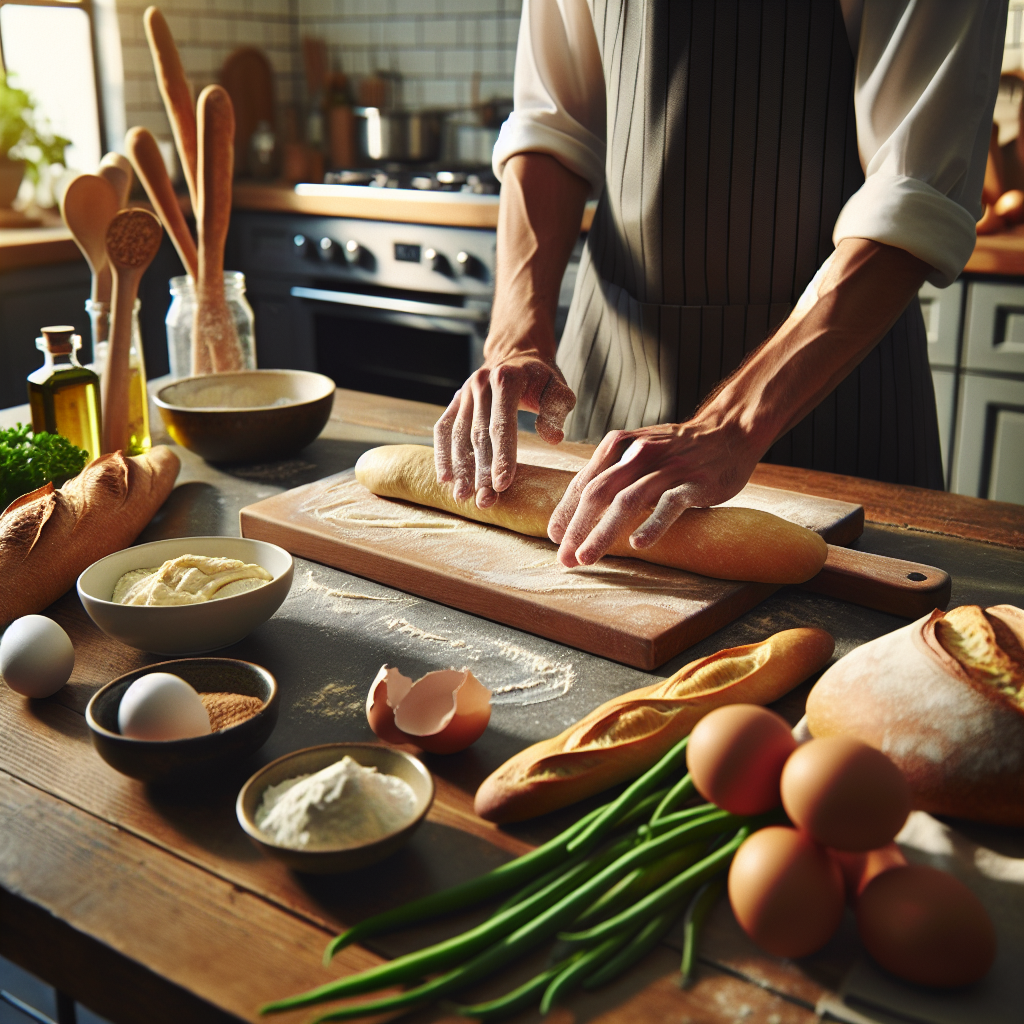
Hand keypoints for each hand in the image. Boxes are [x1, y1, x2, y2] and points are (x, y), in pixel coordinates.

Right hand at [433, 352, 575, 506]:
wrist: (515, 356)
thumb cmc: (540, 378)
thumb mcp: (558, 387)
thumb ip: (557, 410)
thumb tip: (553, 438)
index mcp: (506, 379)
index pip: (502, 425)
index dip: (502, 456)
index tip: (503, 484)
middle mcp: (480, 384)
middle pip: (478, 435)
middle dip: (480, 471)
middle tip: (484, 501)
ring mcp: (464, 392)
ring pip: (458, 436)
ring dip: (460, 468)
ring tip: (463, 496)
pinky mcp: (454, 401)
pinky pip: (444, 429)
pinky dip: (442, 454)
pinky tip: (445, 478)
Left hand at [547, 418, 759, 567]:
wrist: (729, 431)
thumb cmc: (675, 449)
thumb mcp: (637, 452)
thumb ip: (610, 474)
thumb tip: (578, 511)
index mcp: (619, 446)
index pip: (585, 482)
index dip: (566, 511)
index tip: (554, 536)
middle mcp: (638, 454)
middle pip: (598, 493)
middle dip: (576, 527)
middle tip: (564, 557)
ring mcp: (667, 467)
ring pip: (627, 501)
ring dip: (602, 532)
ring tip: (586, 558)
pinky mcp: (694, 481)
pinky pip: (669, 504)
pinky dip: (652, 524)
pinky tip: (638, 544)